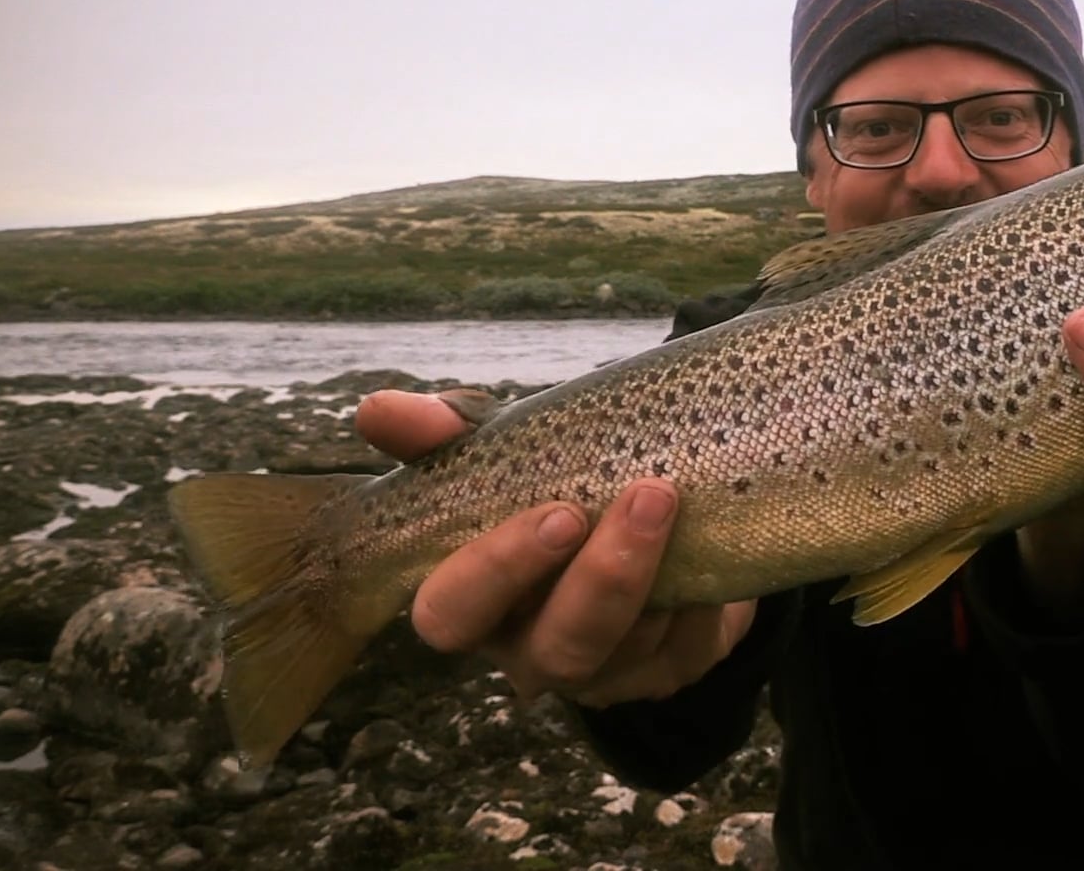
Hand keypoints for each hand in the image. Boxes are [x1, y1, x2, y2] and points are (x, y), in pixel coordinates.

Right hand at [354, 390, 756, 706]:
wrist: (652, 514)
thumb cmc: (554, 487)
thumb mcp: (502, 453)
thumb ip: (442, 433)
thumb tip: (374, 411)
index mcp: (477, 603)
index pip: (452, 616)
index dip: (497, 571)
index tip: (557, 510)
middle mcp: (535, 650)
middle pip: (557, 650)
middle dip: (602, 579)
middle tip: (646, 496)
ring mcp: (608, 672)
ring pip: (631, 648)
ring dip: (658, 573)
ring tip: (679, 496)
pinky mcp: (672, 669)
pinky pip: (691, 645)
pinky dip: (704, 593)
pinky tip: (709, 536)